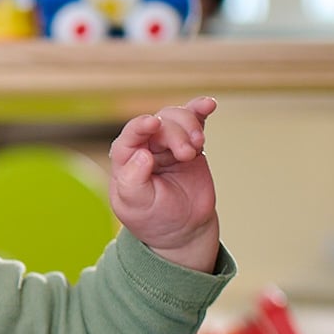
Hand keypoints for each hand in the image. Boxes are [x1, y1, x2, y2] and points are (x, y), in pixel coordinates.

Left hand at [108, 97, 221, 272]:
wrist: (183, 228)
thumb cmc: (153, 217)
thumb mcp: (137, 206)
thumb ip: (133, 182)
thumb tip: (142, 155)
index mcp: (125, 160)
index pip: (129, 136)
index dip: (140, 126)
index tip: (154, 124)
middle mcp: (145, 146)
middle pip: (159, 124)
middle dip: (175, 134)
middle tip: (187, 154)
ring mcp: (168, 143)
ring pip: (176, 117)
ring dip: (189, 125)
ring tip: (197, 145)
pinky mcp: (190, 143)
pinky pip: (194, 119)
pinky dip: (200, 110)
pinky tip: (209, 104)